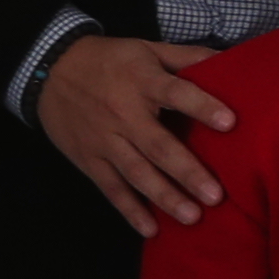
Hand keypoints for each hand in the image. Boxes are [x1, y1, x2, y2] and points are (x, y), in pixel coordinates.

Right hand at [40, 34, 236, 232]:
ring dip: (164, 196)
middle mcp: (124, 113)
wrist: (49, 69)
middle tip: (215, 196)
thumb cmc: (108, 60)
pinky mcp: (89, 159)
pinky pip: (110, 188)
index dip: (201, 106)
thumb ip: (187, 57)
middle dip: (187, 171)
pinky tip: (150, 230)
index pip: (176, 93)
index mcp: (142, 81)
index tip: (229, 122)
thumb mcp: (146, 48)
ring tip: (192, 217)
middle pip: (158, 145)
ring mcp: (104, 140)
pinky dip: (129, 210)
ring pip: (137, 173)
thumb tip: (230, 61)